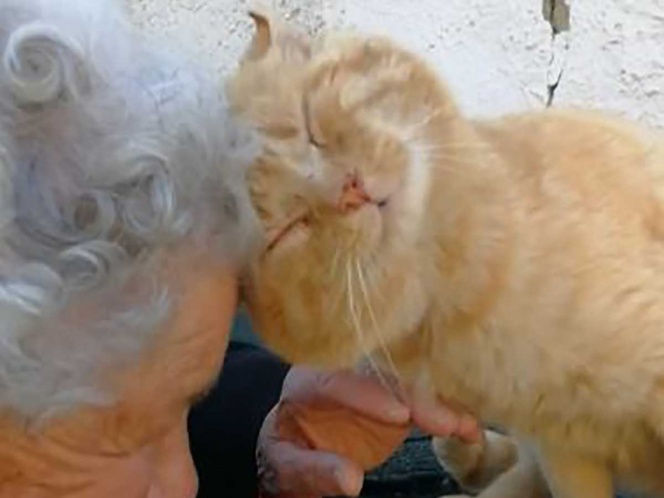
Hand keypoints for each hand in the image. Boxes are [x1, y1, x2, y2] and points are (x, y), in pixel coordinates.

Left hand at [256, 366, 479, 497]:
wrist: (300, 441)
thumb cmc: (287, 451)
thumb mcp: (286, 464)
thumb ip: (313, 470)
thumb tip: (351, 481)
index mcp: (310, 379)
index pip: (338, 378)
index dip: (369, 394)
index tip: (398, 416)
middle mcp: (345, 369)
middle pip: (382, 373)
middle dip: (415, 395)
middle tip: (445, 422)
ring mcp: (373, 380)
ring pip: (409, 381)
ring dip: (440, 401)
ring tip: (467, 424)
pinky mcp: (395, 395)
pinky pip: (423, 399)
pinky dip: (448, 411)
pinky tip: (471, 427)